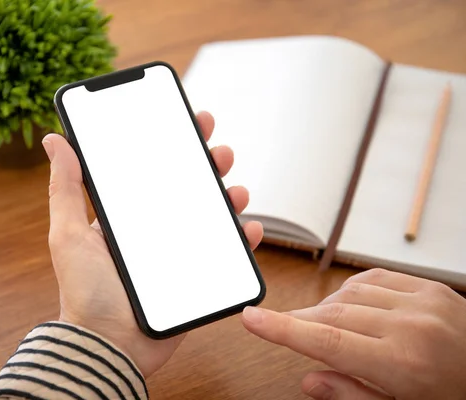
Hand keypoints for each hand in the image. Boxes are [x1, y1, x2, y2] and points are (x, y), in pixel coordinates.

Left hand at [43, 111, 263, 377]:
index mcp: (127, 218)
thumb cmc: (84, 293)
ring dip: (228, 198)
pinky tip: (248, 227)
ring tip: (236, 190)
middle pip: (187, 189)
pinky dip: (240, 239)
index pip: (152, 172)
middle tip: (218, 151)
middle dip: (206, 166)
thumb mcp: (68, 233)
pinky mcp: (196, 277)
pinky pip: (225, 254)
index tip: (188, 121)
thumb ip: (65, 188)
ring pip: (210, 217)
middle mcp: (154, 231)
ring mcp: (177, 253)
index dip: (172, 146)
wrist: (110, 346)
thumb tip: (55, 141)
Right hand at [241, 268, 465, 399]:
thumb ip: (354, 395)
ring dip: (328, 307)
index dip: (284, 329)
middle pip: (333, 313)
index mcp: (404, 364)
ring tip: (324, 325)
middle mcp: (412, 325)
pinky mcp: (429, 286)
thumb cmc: (455, 396)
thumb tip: (310, 381)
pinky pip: (374, 278)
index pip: (327, 341)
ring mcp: (422, 300)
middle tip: (281, 326)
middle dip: (301, 320)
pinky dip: (353, 290)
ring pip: (350, 292)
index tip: (252, 319)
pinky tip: (349, 303)